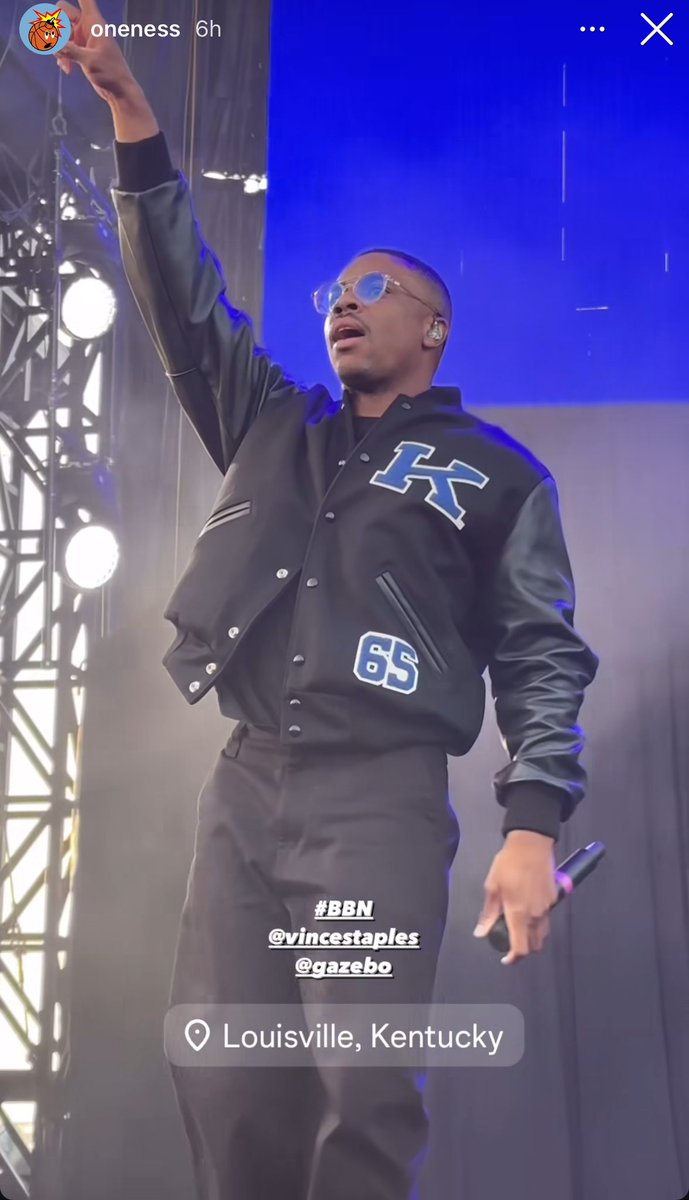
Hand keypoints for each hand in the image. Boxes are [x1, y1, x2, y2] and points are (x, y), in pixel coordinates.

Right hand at [55, 1, 135, 100]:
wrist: (120, 92)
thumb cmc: (111, 74)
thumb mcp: (89, 61)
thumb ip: (70, 50)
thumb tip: (53, 42)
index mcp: (94, 23)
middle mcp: (88, 27)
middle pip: (63, 11)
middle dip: (56, 24)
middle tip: (59, 42)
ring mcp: (84, 39)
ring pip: (61, 32)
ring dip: (59, 46)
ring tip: (65, 63)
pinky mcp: (81, 51)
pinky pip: (64, 46)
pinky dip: (63, 56)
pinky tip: (67, 70)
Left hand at [473, 830, 558, 964]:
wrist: (532, 844)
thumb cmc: (508, 864)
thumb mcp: (492, 886)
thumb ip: (488, 913)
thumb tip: (481, 933)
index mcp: (519, 914)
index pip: (521, 948)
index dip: (513, 959)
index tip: (505, 959)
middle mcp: (536, 915)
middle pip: (535, 945)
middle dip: (523, 949)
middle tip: (509, 941)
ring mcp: (547, 907)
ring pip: (542, 933)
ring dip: (532, 937)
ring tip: (518, 927)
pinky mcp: (554, 898)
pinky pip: (546, 918)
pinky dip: (538, 922)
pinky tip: (527, 911)